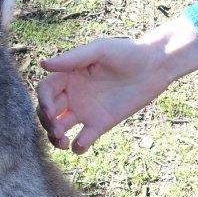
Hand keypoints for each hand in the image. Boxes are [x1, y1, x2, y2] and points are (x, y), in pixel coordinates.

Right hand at [35, 16, 197, 154]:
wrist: (155, 66)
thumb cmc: (127, 52)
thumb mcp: (100, 50)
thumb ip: (72, 59)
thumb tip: (42, 64)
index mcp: (69, 75)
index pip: (45, 92)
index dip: (43, 102)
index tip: (51, 111)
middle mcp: (73, 94)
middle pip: (48, 112)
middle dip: (46, 123)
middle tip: (57, 129)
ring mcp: (86, 110)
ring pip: (60, 128)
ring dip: (55, 138)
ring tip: (63, 142)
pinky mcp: (100, 124)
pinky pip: (83, 140)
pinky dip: (78, 146)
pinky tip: (81, 143)